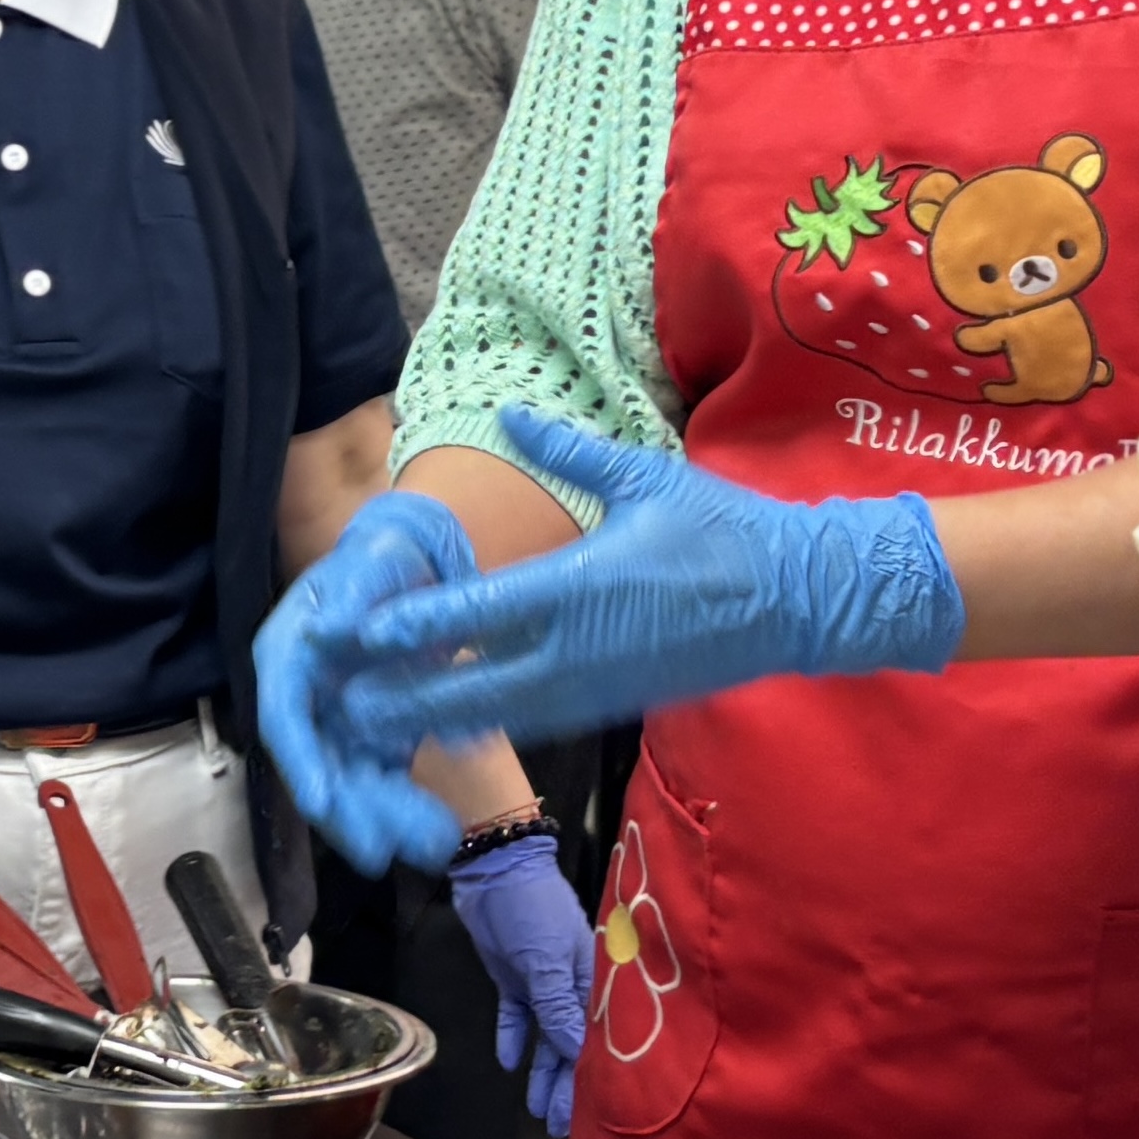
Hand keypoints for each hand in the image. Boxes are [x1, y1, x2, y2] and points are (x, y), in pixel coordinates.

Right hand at [255, 488, 478, 875]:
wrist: (417, 563)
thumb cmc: (387, 555)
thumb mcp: (375, 560)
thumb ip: (355, 594)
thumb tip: (326, 632)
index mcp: (289, 655)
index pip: (284, 716)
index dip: (301, 761)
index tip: (321, 801)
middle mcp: (306, 698)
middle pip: (316, 765)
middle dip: (347, 811)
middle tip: (382, 849)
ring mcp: (338, 722)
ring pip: (350, 784)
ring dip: (381, 820)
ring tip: (428, 844)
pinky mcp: (374, 736)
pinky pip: (384, 781)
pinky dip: (405, 810)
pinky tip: (436, 831)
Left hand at [339, 408, 961, 751]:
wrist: (799, 599)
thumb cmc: (723, 530)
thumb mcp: (644, 478)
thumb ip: (567, 451)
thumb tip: (510, 411)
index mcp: (580, 585)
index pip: (480, 612)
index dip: (416, 625)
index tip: (361, 633)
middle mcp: (579, 646)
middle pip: (472, 681)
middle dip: (404, 694)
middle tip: (340, 704)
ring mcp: (597, 684)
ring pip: (501, 712)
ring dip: (437, 718)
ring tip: (374, 727)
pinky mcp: (615, 704)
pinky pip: (539, 719)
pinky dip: (489, 723)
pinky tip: (449, 723)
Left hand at [447, 829, 594, 1135]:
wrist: (493, 869)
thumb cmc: (530, 908)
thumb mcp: (547, 960)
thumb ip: (558, 1008)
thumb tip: (575, 1053)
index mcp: (593, 979)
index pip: (597, 1037)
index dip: (593, 1074)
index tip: (590, 1110)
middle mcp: (572, 985)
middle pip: (571, 1045)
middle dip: (566, 1085)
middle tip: (559, 1125)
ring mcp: (543, 983)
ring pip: (546, 1038)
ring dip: (542, 1071)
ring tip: (538, 1109)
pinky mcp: (515, 978)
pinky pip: (518, 1016)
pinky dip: (515, 1038)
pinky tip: (511, 1063)